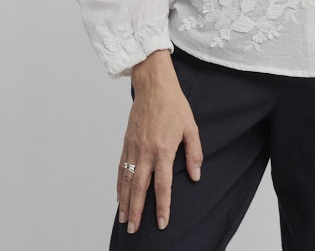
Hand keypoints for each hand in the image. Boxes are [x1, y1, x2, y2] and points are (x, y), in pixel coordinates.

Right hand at [117, 50, 202, 234]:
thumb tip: (196, 176)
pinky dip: (119, 184)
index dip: (163, 206)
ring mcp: (134, 147)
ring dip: (125, 202)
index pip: (163, 185)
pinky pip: (121, 167)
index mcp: (163, 150)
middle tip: (133, 229)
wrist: (153, 85)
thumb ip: (194, 153)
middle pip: (139, 188)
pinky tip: (119, 196)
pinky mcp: (126, 142)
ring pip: (127, 180)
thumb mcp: (191, 127)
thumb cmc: (174, 105)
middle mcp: (146, 152)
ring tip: (124, 219)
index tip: (162, 223)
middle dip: (137, 211)